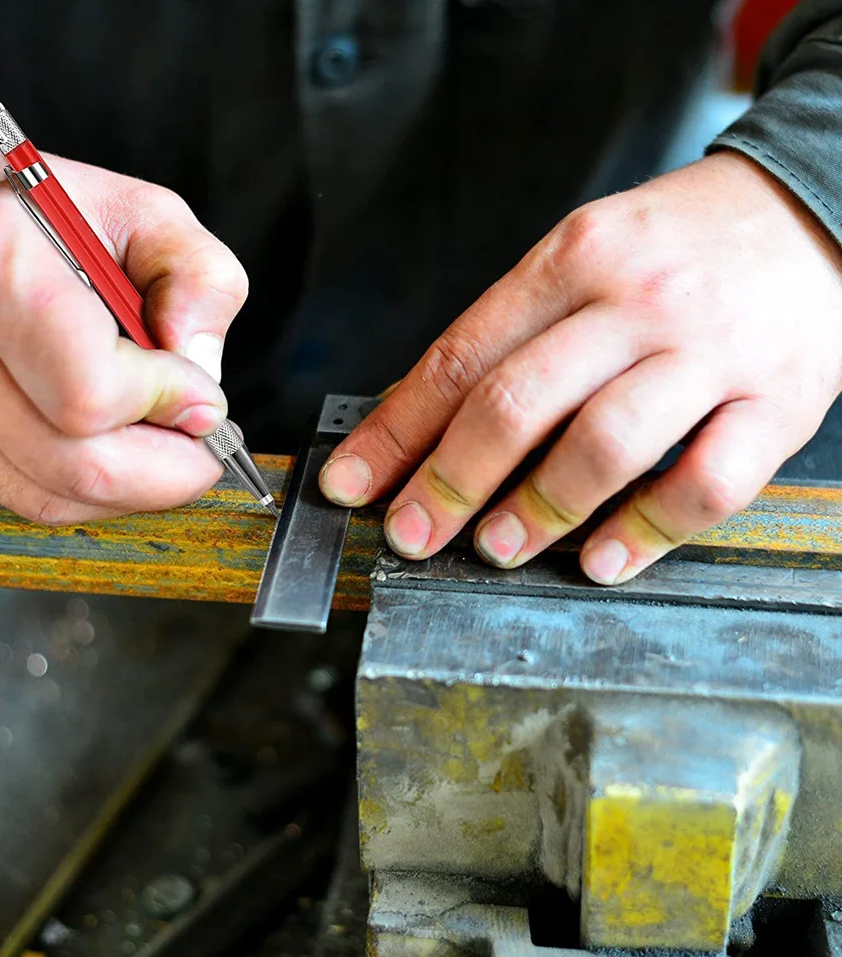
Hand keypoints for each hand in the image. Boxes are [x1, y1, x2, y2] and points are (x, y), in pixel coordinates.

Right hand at [0, 137, 247, 523]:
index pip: (94, 395)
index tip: (201, 393)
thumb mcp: (139, 210)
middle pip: (79, 467)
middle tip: (200, 445)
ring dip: (132, 490)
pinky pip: (23, 499)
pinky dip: (85, 491)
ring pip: (54, 499)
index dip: (169, 404)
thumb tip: (203, 373)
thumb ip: (199, 277)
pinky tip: (106, 450)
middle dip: (167, 472)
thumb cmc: (29, 218)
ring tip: (158, 444)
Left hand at [320, 152, 841, 583]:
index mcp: (571, 260)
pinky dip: (646, 532)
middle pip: (517, 403)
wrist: (813, 206)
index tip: (353, 484)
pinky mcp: (779, 401)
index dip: (396, 432)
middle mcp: (636, 301)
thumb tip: (415, 418)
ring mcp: (710, 352)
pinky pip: (706, 483)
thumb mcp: (580, 258)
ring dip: (537, 509)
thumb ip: (507, 336)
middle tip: (412, 535)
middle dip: (449, 483)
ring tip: (497, 548)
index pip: (460, 357)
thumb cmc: (676, 248)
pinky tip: (603, 559)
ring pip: (606, 444)